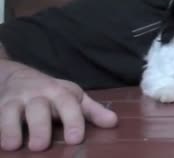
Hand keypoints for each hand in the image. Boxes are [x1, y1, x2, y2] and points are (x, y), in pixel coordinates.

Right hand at [0, 62, 117, 151]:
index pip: (68, 105)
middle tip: (40, 147)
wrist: (16, 76)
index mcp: (59, 93)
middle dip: (39, 126)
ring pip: (9, 111)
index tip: (76, 138)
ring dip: (10, 128)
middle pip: (38, 109)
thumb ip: (93, 112)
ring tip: (13, 146)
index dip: (73, 120)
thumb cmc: (52, 94)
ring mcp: (13, 101)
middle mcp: (36, 96)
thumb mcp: (74, 98)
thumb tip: (114, 122)